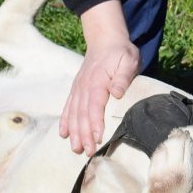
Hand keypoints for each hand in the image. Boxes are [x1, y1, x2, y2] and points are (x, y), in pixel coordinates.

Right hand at [61, 0, 139, 154]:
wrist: (105, 39)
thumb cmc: (121, 52)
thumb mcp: (128, 60)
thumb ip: (123, 76)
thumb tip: (117, 92)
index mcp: (97, 81)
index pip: (95, 105)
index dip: (95, 123)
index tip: (98, 138)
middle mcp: (84, 86)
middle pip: (82, 114)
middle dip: (84, 134)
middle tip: (87, 152)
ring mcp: (79, 88)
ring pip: (74, 113)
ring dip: (74, 132)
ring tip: (76, 149)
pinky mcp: (77, 89)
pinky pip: (69, 107)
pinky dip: (65, 121)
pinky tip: (64, 134)